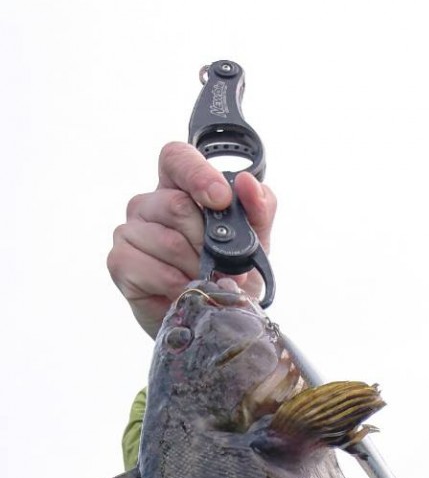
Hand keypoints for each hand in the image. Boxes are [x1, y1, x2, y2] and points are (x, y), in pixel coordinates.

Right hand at [107, 142, 276, 338]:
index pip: (176, 158)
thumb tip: (248, 184)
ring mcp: (129, 230)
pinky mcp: (120, 261)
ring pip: (167, 241)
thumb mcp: (255, 242)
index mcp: (178, 187)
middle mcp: (149, 203)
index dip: (197, 174)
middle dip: (207, 243)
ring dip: (194, 269)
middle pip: (177, 205)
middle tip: (218, 266)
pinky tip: (181, 292)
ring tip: (201, 282)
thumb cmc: (228, 276)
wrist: (212, 319)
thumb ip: (259, 209)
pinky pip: (148, 268)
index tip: (221, 200)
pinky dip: (174, 285)